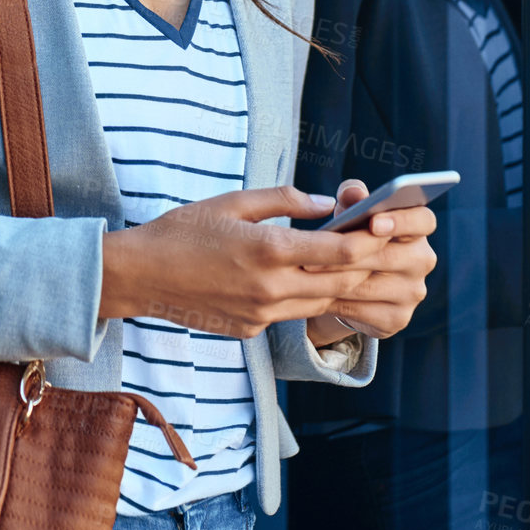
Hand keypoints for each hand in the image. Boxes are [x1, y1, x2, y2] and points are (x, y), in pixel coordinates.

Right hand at [98, 184, 410, 339]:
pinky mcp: (251, 330)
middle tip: (388, 252)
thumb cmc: (183, 231)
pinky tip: (306, 281)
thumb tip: (325, 204)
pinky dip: (305, 297)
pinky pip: (290, 314)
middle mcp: (271, 288)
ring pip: (320, 302)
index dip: (372, 243)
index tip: (387, 229)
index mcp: (269, 250)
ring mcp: (261, 315)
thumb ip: (285, 200)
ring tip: (358, 267)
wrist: (140, 276)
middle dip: (369, 268)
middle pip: (341, 283)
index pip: (342, 253)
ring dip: (341, 286)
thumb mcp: (233, 202)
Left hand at [301, 179, 436, 340]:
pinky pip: (363, 310)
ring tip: (306, 270)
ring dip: (336, 278)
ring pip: (371, 284)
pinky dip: (337, 301)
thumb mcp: (350, 217)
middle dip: (349, 253)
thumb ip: (352, 200)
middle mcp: (422, 261)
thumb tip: (352, 192)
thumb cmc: (351, 240)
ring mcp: (413, 292)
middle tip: (314, 251)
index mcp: (417, 230)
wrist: (348, 288)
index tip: (374, 222)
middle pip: (389, 256)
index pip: (423, 220)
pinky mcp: (398, 318)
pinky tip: (315, 294)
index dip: (402, 221)